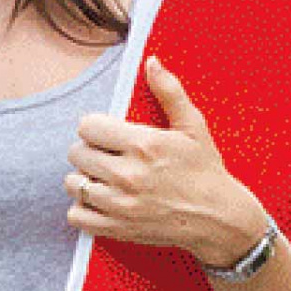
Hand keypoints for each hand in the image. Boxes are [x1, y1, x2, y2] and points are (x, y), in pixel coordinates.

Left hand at [65, 58, 266, 267]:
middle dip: (89, 150)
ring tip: (102, 177)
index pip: (87, 126)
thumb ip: (169, 92)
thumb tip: (151, 62)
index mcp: (144, 144)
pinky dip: (82, 208)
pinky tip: (99, 200)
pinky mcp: (117, 228)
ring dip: (83, 178)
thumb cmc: (205, 169)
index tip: (107, 134)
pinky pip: (76, 215)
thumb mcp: (193, 126)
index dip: (95, 127)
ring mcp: (120, 204)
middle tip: (106, 155)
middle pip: (76, 153)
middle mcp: (128, 174)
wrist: (218, 218)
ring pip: (72, 183)